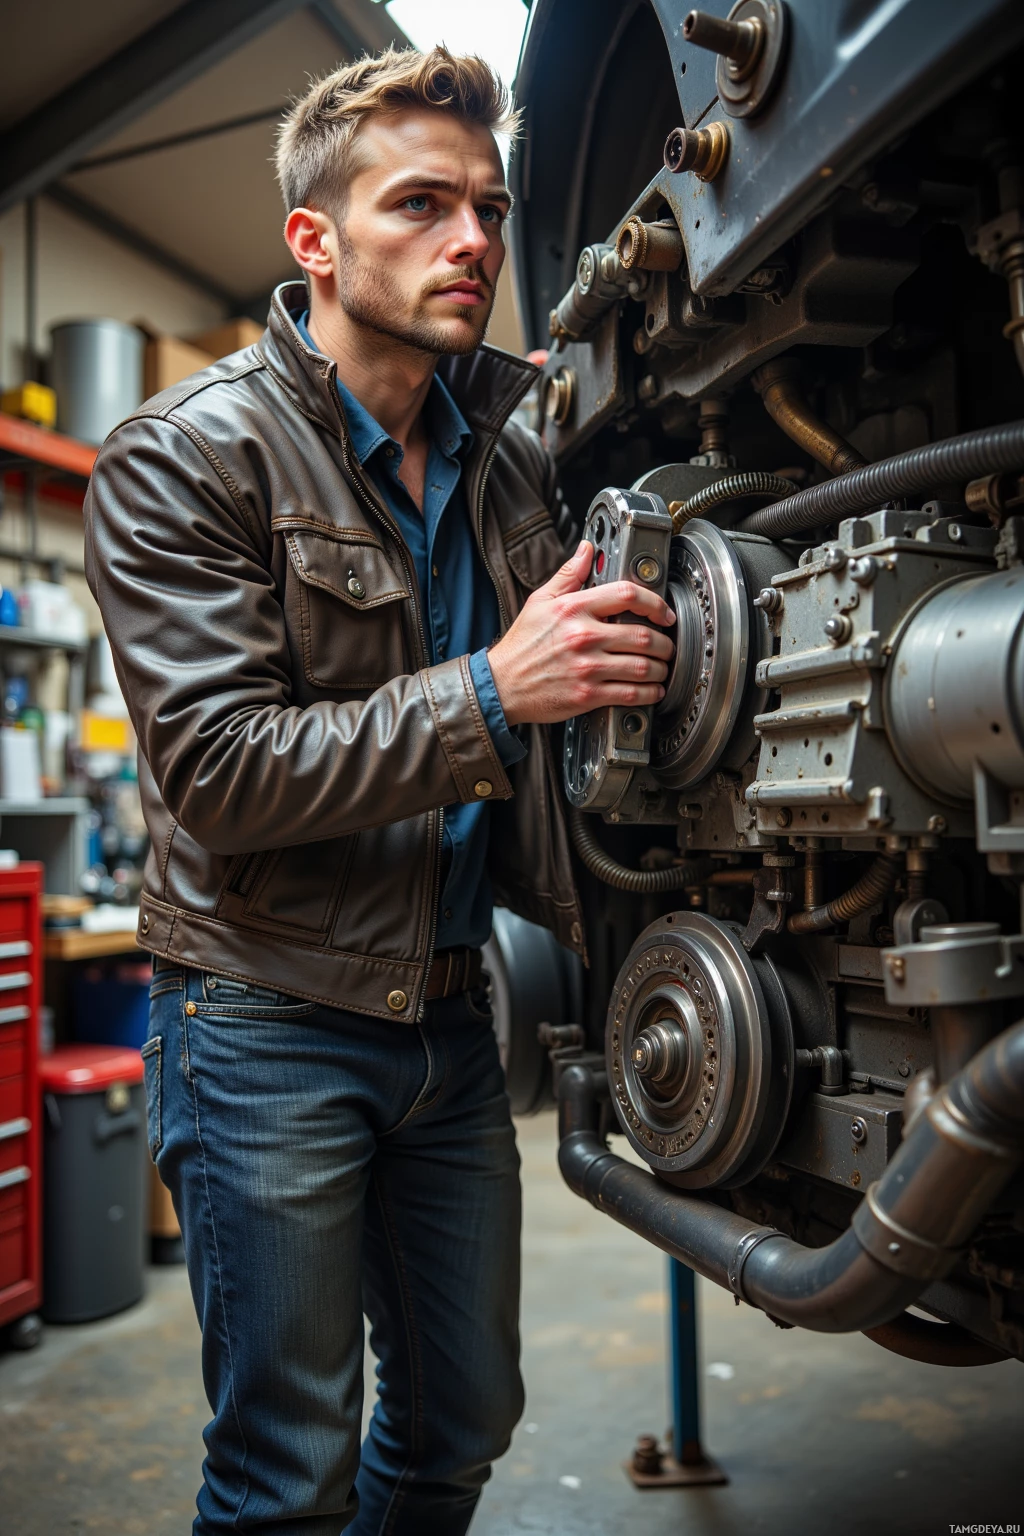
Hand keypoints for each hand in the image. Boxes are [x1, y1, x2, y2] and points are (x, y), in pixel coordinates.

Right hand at [488, 541, 675, 726]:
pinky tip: (652, 691)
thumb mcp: (540, 602)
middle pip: (642, 635)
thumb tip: (586, 551)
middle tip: (667, 646)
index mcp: (574, 609)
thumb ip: (568, 576)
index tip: (664, 613)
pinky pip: (630, 693)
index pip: (627, 595)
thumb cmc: (522, 646)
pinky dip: (649, 693)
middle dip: (663, 643)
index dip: (654, 603)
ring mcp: (587, 667)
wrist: (502, 685)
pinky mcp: (588, 695)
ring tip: (662, 668)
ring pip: (642, 666)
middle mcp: (583, 636)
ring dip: (660, 669)